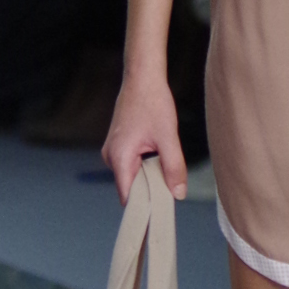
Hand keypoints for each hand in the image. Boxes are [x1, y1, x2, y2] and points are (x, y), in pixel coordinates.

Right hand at [103, 67, 186, 201]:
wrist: (142, 78)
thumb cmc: (153, 102)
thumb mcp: (168, 137)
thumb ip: (174, 167)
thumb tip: (178, 193)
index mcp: (119, 157)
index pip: (128, 197)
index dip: (145, 206)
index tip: (162, 211)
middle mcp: (110, 156)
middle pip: (130, 187)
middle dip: (150, 189)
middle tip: (171, 183)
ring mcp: (112, 150)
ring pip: (132, 175)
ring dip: (148, 174)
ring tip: (163, 159)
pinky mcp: (118, 145)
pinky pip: (131, 164)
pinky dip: (145, 164)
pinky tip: (156, 151)